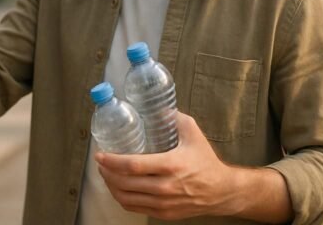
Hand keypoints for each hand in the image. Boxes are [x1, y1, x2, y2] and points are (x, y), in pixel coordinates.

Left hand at [95, 112, 237, 220]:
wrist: (222, 191)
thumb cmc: (206, 161)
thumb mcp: (193, 133)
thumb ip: (174, 117)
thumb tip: (156, 108)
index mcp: (172, 165)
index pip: (133, 165)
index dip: (112, 160)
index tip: (100, 154)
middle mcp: (166, 186)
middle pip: (125, 183)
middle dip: (106, 172)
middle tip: (100, 163)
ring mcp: (164, 202)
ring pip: (127, 198)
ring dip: (111, 186)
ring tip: (106, 174)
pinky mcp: (164, 213)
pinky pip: (135, 208)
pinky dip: (121, 198)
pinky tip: (117, 188)